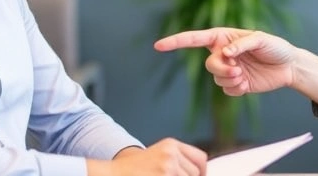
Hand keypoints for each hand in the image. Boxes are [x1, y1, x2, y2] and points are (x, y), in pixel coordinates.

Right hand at [88, 139, 206, 175]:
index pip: (200, 158)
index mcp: (171, 144)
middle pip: (195, 173)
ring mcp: (167, 167)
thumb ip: (178, 160)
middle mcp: (171, 153)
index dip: (203, 172)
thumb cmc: (134, 169)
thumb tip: (200, 172)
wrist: (114, 173)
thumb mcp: (158, 156)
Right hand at [154, 27, 297, 95]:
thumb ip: (241, 44)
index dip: (176, 42)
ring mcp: (229, 69)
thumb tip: (225, 52)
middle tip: (237, 69)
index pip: (195, 39)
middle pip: (209, 64)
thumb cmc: (276, 47)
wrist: (289, 66)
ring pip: (217, 79)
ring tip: (244, 76)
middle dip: (221, 69)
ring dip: (230, 79)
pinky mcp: (236, 84)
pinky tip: (246, 84)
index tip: (159, 46)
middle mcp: (223, 53)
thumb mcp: (261, 39)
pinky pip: (226, 90)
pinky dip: (235, 89)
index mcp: (224, 37)